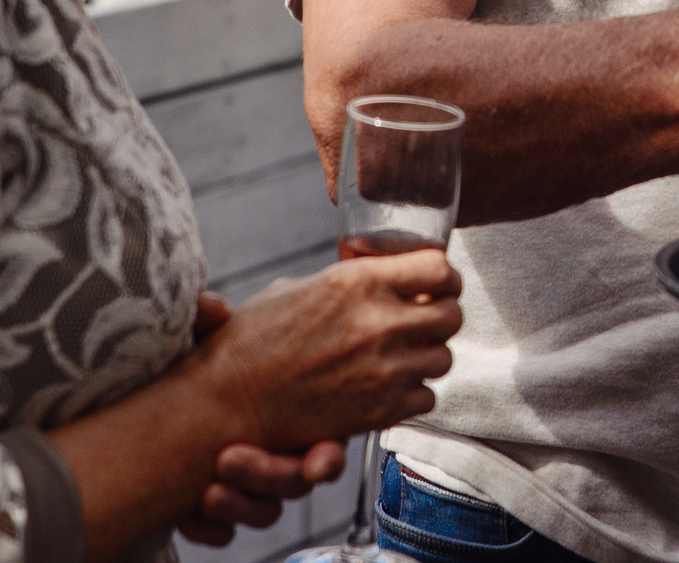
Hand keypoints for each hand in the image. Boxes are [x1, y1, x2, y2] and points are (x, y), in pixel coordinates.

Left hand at [176, 292, 345, 547]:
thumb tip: (209, 306)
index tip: (316, 461)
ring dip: (239, 506)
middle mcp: (281, 454)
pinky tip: (188, 519)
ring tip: (208, 493)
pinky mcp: (218, 507)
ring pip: (261, 511)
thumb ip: (216, 323)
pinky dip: (208, 529)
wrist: (168, 400)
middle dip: (268, 476)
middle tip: (230, 459)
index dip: (325, 458)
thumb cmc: (214, 365)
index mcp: (296, 418)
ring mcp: (252, 483)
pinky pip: (222, 532)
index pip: (325, 445)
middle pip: (293, 481)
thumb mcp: (220, 337)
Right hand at [193, 250, 461, 453]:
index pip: (438, 268)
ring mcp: (382, 369)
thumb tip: (376, 273)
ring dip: (429, 356)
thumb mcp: (296, 288)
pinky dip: (415, 394)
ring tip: (404, 356)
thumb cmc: (251, 341)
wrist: (226, 402)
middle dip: (441, 316)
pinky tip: (390, 387)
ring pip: (444, 357)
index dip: (442, 277)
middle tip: (423, 322)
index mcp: (357, 281)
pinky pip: (427, 398)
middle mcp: (378, 322)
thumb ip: (347, 280)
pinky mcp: (379, 411)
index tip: (435, 285)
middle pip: (452, 313)